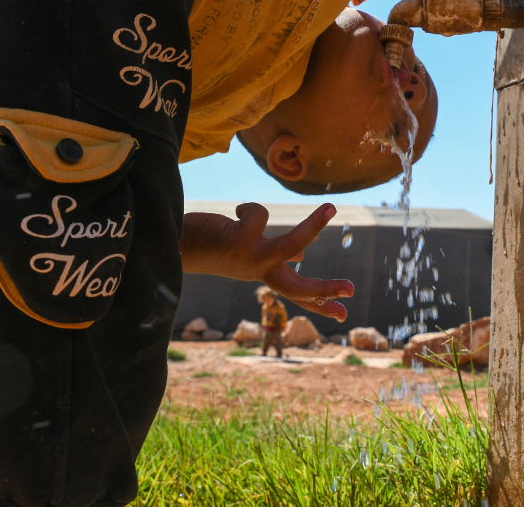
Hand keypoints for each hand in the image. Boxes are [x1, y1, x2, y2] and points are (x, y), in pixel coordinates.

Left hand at [180, 203, 353, 321]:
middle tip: (352, 289)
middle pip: (297, 288)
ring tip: (332, 207)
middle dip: (324, 289)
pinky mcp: (238, 243)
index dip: (320, 303)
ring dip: (313, 227)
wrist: (171, 241)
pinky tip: (236, 211)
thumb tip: (303, 256)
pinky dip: (250, 208)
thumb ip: (274, 255)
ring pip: (290, 246)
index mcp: (261, 274)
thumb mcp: (246, 251)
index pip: (295, 293)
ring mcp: (248, 260)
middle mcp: (256, 272)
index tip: (343, 316)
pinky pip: (259, 216)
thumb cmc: (209, 242)